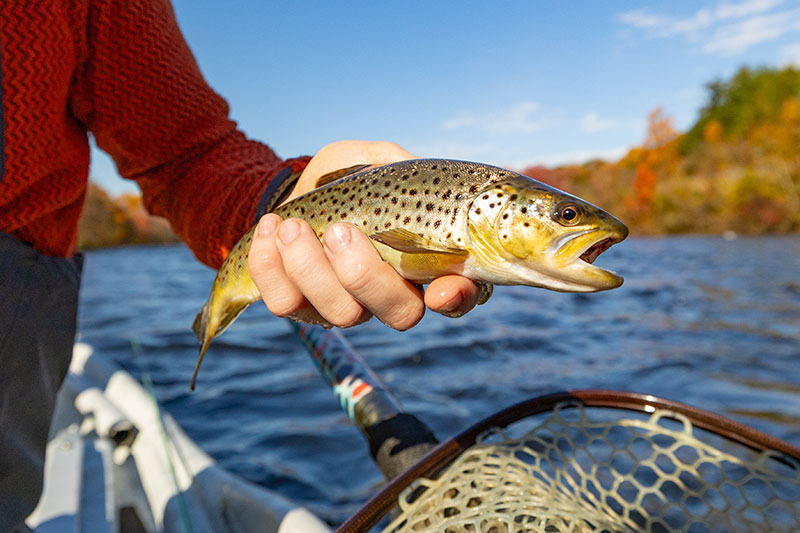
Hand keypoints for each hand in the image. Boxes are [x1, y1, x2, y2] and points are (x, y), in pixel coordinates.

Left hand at [247, 140, 482, 329]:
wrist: (295, 192)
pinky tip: (272, 229)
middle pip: (399, 313)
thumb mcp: (373, 158)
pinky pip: (286, 305)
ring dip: (311, 268)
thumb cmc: (346, 179)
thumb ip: (393, 163)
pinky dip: (272, 267)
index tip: (440, 289)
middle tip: (339, 231)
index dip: (456, 297)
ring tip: (292, 226)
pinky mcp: (300, 308)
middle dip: (365, 275)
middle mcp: (390, 293)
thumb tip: (402, 169)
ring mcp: (346, 307)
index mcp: (423, 261)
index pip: (457, 293)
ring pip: (340, 314)